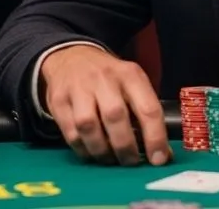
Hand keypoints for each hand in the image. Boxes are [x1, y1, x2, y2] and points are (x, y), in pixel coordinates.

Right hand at [41, 46, 170, 166]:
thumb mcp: (132, 83)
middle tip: (131, 162)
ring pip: (88, 126)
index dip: (155, 137)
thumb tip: (161, 152)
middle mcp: (105, 79)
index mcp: (131, 75)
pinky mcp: (58, 101)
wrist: (72, 57)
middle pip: (116, 116)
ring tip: (110, 159)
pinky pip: (70, 133)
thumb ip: (145, 112)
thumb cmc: (110, 77)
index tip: (159, 159)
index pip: (148, 107)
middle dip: (125, 146)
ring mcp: (79, 89)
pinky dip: (83, 149)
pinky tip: (92, 153)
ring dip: (102, 150)